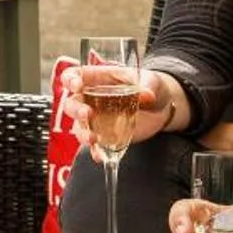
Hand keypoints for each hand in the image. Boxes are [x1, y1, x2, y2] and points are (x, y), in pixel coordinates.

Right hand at [67, 62, 181, 144]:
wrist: (161, 107)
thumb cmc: (151, 85)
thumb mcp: (152, 81)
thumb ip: (148, 87)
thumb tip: (147, 95)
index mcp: (97, 79)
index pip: (73, 76)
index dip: (70, 80)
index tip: (77, 86)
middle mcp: (91, 99)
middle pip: (72, 103)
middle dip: (76, 110)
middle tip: (87, 114)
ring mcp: (96, 119)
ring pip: (79, 126)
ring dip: (82, 133)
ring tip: (92, 138)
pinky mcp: (105, 135)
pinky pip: (94, 145)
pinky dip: (95, 152)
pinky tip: (101, 157)